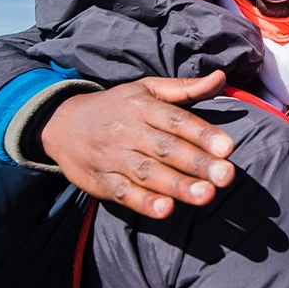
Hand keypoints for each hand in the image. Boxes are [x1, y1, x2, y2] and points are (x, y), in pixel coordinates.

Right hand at [40, 70, 235, 218]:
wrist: (60, 124)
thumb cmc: (116, 107)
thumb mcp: (146, 90)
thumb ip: (185, 88)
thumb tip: (221, 77)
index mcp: (142, 107)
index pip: (176, 120)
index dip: (203, 134)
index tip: (228, 148)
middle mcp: (128, 131)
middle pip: (166, 148)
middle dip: (197, 163)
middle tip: (226, 175)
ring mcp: (113, 157)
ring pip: (147, 173)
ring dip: (177, 186)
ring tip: (205, 195)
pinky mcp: (100, 181)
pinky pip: (123, 193)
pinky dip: (144, 203)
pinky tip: (165, 210)